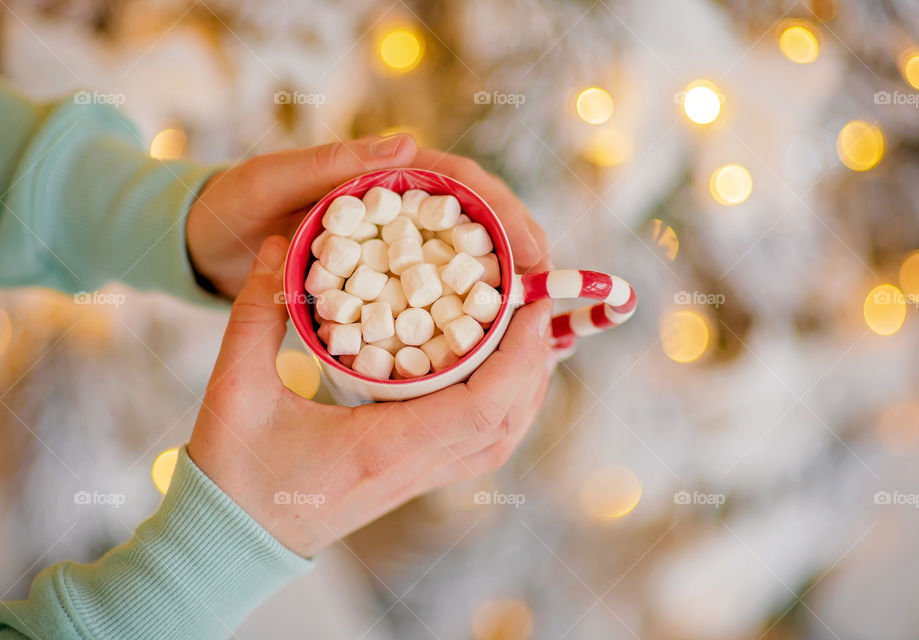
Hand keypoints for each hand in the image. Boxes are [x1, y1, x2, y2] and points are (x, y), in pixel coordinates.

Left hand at [185, 137, 552, 297]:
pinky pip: (434, 299)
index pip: (462, 184)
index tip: (533, 248)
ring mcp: (395, 249)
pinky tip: (487, 347)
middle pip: (477, 227)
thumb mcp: (274, 180)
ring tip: (533, 327)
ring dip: (501, 292)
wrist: (206, 246)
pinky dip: (464, 319)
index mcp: (385, 177)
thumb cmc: (233, 204)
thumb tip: (408, 145)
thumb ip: (332, 164)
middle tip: (548, 296)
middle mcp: (400, 211)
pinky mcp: (385, 284)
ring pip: (463, 266)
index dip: (505, 212)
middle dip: (519, 255)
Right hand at [187, 236, 555, 556]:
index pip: (480, 405)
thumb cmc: (231, 472)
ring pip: (498, 441)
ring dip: (524, 390)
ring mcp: (415, 481)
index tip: (530, 304)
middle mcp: (412, 468)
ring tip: (528, 337)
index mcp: (381, 445)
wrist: (229, 541)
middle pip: (504, 422)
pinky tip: (496, 379)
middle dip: (533, 363)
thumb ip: (254, 312)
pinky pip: (477, 449)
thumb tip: (275, 244)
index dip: (519, 355)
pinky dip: (501, 412)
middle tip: (536, 306)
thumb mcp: (235, 387)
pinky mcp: (409, 482)